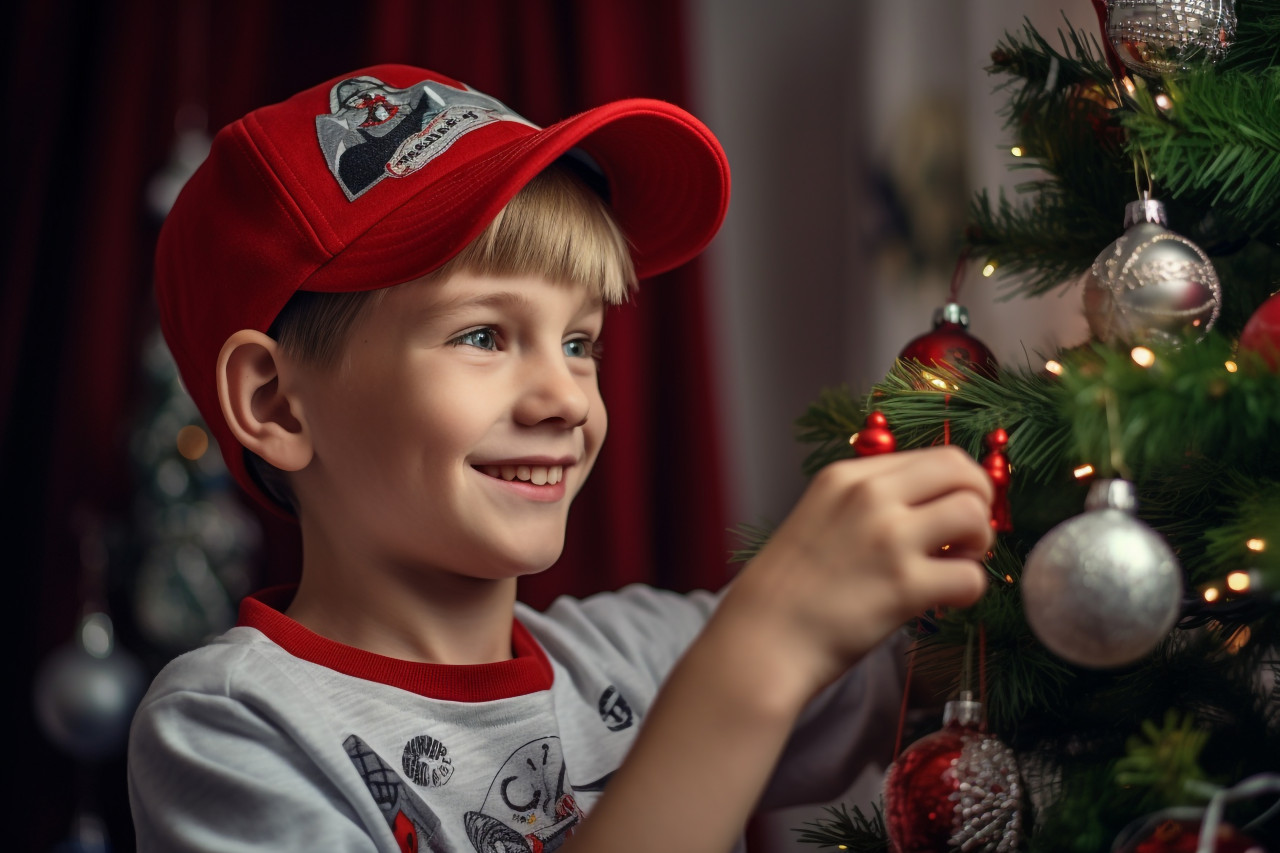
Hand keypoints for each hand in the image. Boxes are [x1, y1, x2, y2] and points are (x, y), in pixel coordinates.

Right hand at [722, 445, 994, 701]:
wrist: (761, 640)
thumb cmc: (789, 589)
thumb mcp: (819, 517)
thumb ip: (867, 503)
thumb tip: (929, 504)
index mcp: (848, 476)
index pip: (934, 456)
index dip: (958, 485)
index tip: (951, 514)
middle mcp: (869, 497)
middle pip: (962, 471)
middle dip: (980, 502)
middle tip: (966, 537)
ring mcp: (888, 539)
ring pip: (974, 515)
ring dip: (978, 544)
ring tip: (954, 566)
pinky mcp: (904, 586)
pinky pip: (972, 577)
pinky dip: (968, 591)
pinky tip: (943, 601)